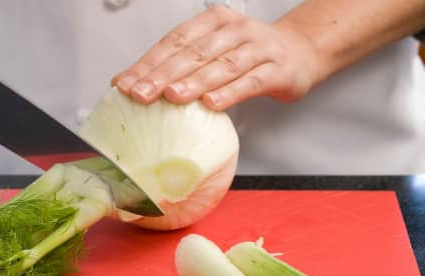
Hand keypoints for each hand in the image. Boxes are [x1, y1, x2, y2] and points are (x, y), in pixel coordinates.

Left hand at [111, 5, 318, 110]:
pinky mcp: (276, 70)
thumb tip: (126, 83)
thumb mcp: (210, 52)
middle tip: (141, 94)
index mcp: (212, 21)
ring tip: (172, 97)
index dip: (148, 63)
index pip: (174, 41)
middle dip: (164, 74)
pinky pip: (251, 81)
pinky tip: (212, 104)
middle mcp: (234, 30)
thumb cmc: (247, 55)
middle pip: (194, 53)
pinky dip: (231, 93)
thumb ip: (175, 66)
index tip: (125, 84)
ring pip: (222, 65)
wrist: (299, 52)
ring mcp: (258, 48)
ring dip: (195, 82)